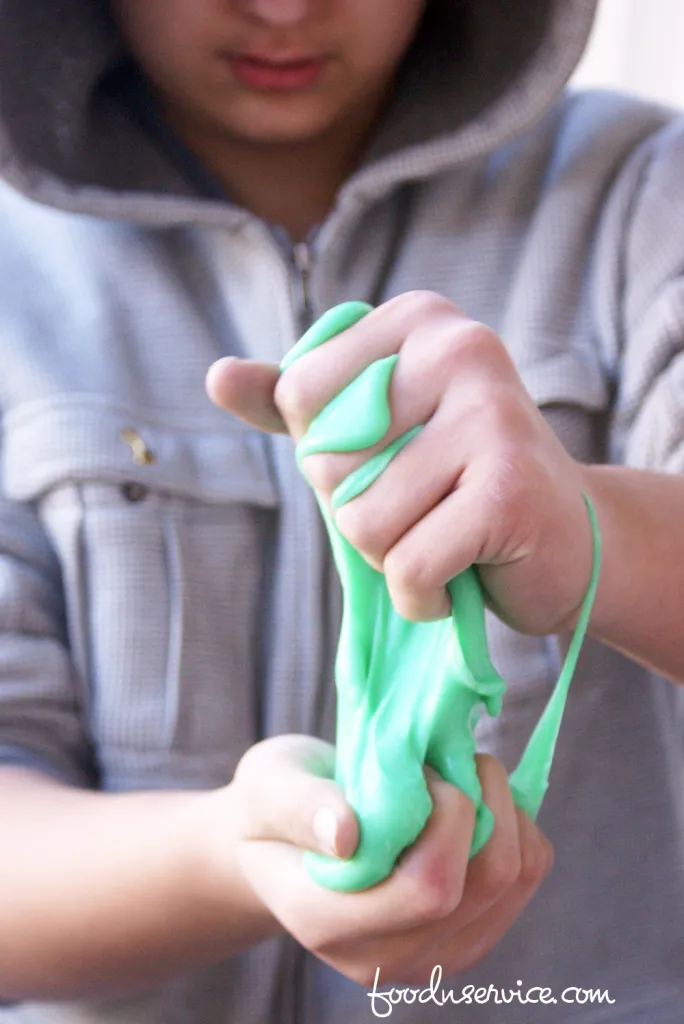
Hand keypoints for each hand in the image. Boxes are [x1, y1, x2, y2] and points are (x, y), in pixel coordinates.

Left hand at [207, 291, 592, 634]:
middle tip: (428, 505)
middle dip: (360, 510)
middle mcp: (459, 346)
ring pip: (360, 522)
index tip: (391, 459)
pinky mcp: (509, 488)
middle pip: (326, 460)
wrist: (568, 540)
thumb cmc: (453, 484)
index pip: (299, 393)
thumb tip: (217, 375)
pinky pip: (407, 568)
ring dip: (393, 557)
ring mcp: (490, 414)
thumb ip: (299, 403)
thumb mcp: (373, 432)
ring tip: (447, 537)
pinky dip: (423, 597)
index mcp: (418, 319)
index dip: (326, 453)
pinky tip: (464, 577)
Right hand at [231, 735, 552, 985]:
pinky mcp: (466, 940)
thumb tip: (346, 834)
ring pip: (516, 879)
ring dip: (504, 809)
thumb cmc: (271, 806)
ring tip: (456, 778)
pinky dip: (515, 826)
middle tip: (444, 761)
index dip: (448, 815)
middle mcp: (385, 959)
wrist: (280, 844)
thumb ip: (299, 806)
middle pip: (485, 883)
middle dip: (484, 800)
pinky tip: (471, 807)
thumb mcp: (268, 785)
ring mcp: (431, 957)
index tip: (418, 768)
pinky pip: (526, 877)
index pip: (428, 888)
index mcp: (328, 923)